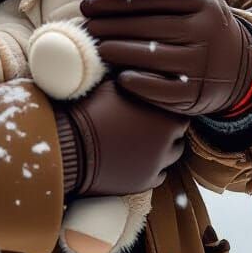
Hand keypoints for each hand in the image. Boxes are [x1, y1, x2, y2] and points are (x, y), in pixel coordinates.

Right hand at [58, 79, 187, 196]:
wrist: (71, 144)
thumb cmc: (90, 108)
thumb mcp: (116, 84)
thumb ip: (138, 81)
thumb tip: (142, 69)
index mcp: (164, 116)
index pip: (180, 112)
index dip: (167, 108)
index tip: (155, 105)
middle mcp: (166, 143)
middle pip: (178, 136)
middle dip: (166, 130)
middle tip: (148, 123)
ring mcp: (155, 165)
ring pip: (171, 157)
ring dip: (161, 149)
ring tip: (141, 140)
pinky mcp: (143, 183)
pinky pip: (158, 175)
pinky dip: (151, 166)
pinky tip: (136, 156)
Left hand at [80, 0, 251, 116]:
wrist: (243, 69)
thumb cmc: (205, 26)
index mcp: (202, 4)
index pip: (151, 0)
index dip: (115, 2)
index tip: (88, 4)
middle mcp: (204, 32)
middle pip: (148, 27)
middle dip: (111, 26)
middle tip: (87, 26)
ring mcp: (201, 64)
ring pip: (150, 56)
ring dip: (118, 52)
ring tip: (97, 47)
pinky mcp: (195, 94)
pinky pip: (160, 89)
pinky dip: (137, 83)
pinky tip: (120, 76)